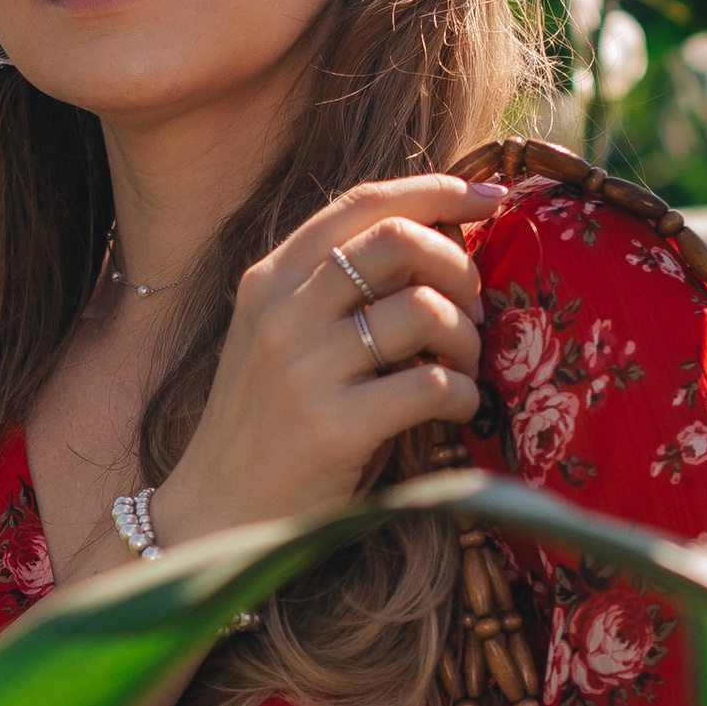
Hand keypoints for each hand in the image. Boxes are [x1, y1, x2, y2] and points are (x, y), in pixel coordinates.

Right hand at [152, 172, 501, 545]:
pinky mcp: (334, 426)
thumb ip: (330, 289)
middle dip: (458, 265)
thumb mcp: (275, 338)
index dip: (436, 192)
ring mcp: (305, 368)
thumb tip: (434, 242)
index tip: (491, 198)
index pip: (362, 204)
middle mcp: (283, 312)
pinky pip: (432, 385)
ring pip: (424, 309)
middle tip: (473, 306)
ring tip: (461, 365)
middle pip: (399, 241)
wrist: (215, 513)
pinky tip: (453, 409)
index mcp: (269, 279)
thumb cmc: (264, 425)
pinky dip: (462, 393)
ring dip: (466, 336)